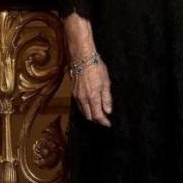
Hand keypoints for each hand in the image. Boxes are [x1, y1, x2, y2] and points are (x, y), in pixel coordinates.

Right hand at [63, 12, 111, 126]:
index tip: (108, 124)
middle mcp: (83, 99)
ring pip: (83, 111)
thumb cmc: (96, 68)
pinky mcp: (74, 92)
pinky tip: (91, 106)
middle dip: (97, 120)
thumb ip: (107, 98)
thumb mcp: (106, 82)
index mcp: (93, 97)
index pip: (97, 115)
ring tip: (99, 114)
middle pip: (89, 116)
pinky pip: (79, 105)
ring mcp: (77, 96)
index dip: (103, 122)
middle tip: (104, 120)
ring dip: (90, 115)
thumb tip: (108, 110)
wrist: (82, 58)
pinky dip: (85, 108)